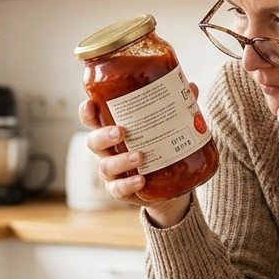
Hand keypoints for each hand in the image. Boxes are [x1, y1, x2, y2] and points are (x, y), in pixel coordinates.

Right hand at [77, 97, 191, 226]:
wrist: (169, 186)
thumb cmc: (160, 148)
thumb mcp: (166, 127)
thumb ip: (176, 107)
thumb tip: (191, 88)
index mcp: (113, 130)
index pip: (93, 119)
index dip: (87, 112)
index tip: (90, 104)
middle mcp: (108, 151)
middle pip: (94, 142)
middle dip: (103, 135)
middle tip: (121, 131)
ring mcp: (113, 173)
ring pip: (106, 166)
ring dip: (121, 160)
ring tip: (140, 157)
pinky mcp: (122, 190)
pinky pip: (119, 189)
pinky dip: (128, 184)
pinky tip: (140, 180)